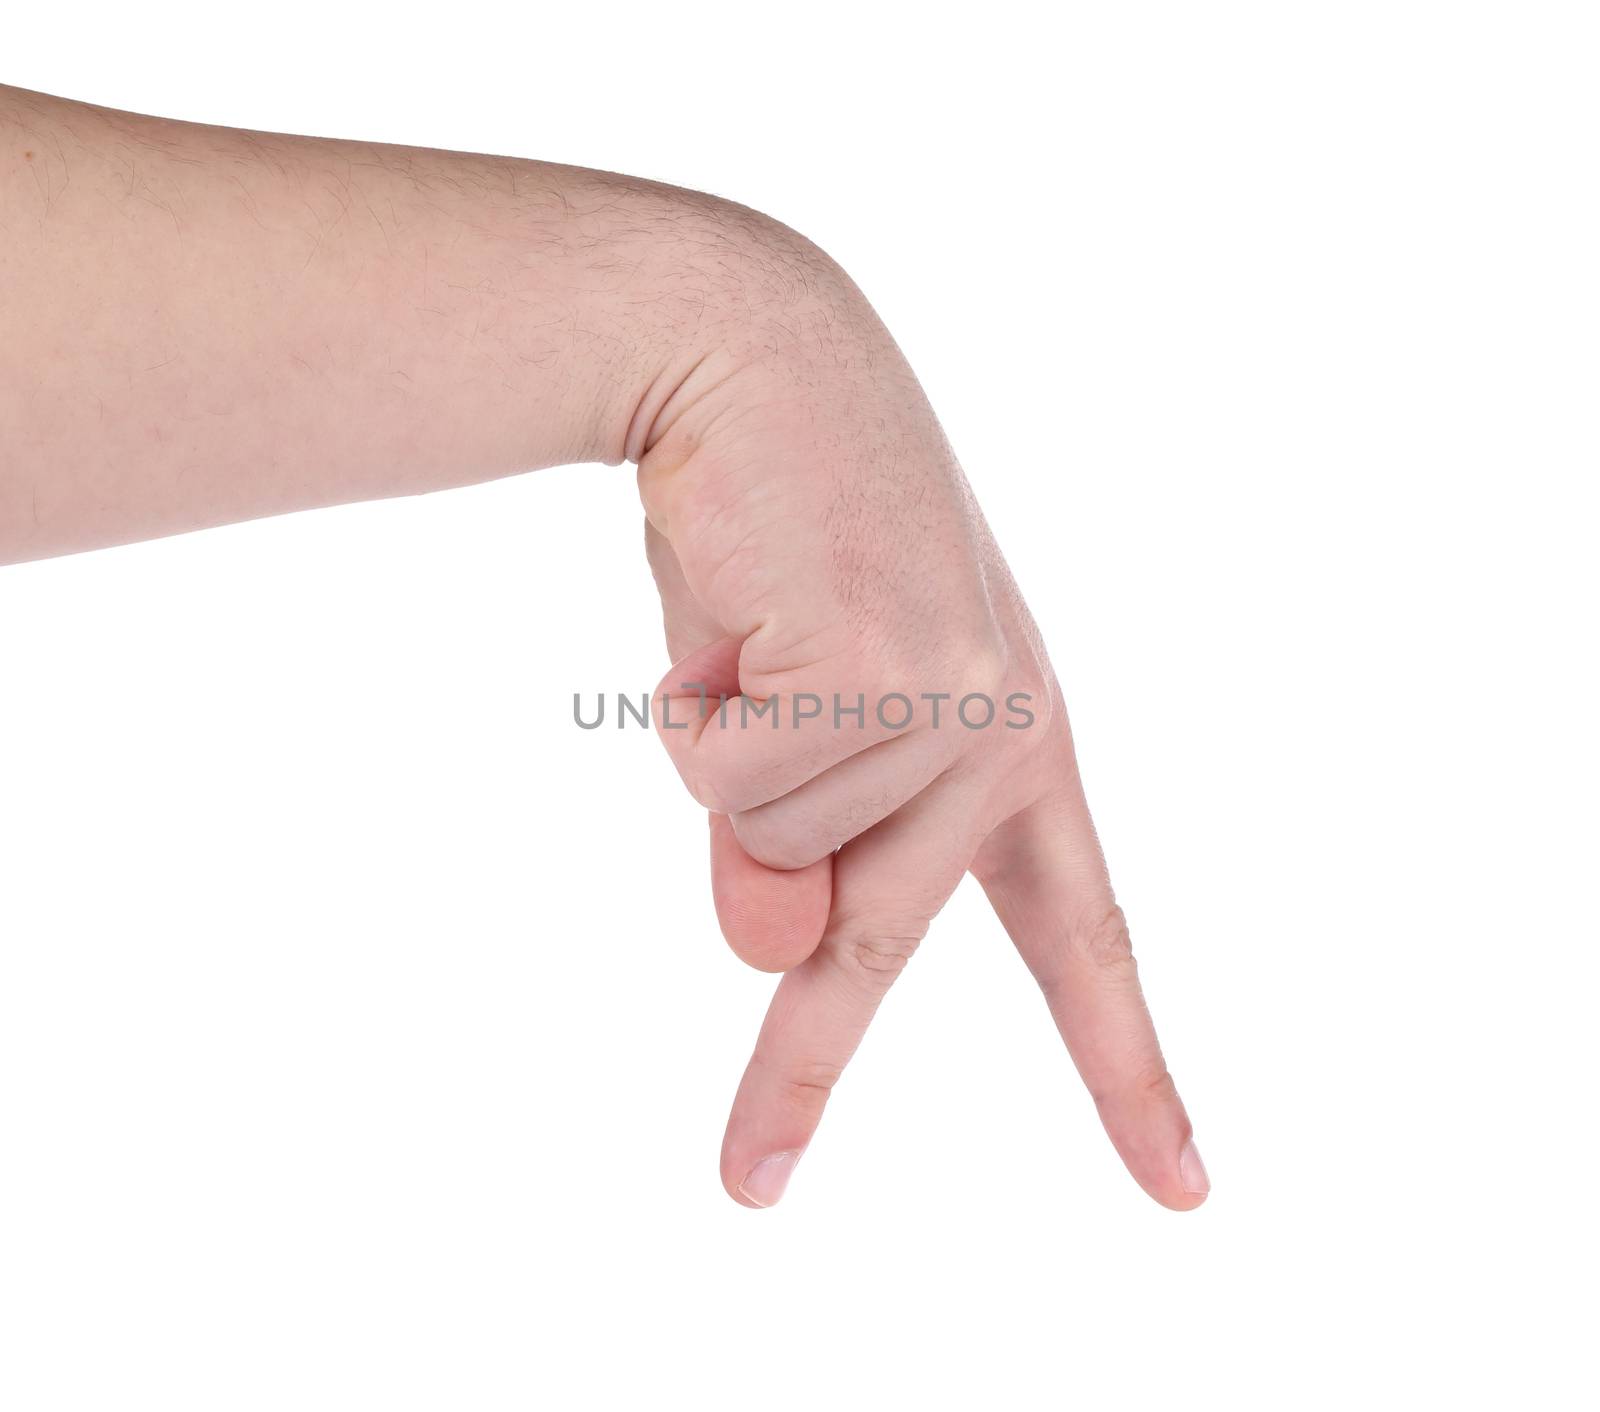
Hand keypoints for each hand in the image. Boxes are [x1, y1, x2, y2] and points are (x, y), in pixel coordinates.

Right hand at [637, 233, 1207, 1209]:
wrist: (749, 354)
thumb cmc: (772, 546)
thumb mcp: (780, 729)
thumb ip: (796, 858)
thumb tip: (776, 954)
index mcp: (1009, 751)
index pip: (1081, 936)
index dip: (1126, 1069)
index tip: (1180, 1193)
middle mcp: (1006, 736)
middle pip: (875, 947)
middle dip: (795, 1081)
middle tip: (745, 1187)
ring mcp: (959, 701)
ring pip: (770, 848)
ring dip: (711, 755)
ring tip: (738, 629)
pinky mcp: (895, 665)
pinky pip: (732, 780)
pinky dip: (689, 708)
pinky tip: (730, 601)